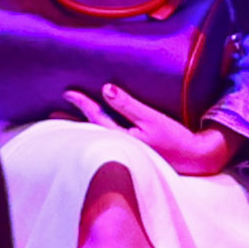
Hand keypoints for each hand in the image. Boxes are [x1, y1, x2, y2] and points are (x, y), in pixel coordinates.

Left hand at [71, 87, 236, 177]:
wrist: (197, 158)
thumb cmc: (175, 138)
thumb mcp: (151, 118)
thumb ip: (128, 104)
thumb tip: (105, 89)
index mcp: (121, 139)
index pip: (95, 119)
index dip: (81, 104)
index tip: (68, 93)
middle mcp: (120, 148)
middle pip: (90, 133)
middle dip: (71, 123)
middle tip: (51, 115)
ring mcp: (127, 152)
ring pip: (98, 138)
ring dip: (82, 129)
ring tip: (65, 124)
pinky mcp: (135, 153)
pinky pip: (109, 141)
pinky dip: (97, 134)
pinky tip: (95, 130)